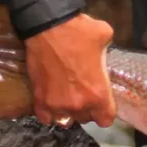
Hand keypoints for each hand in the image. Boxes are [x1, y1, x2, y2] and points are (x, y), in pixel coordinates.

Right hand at [24, 13, 115, 127]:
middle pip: (86, 119)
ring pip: (66, 120)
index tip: (103, 103)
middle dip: (88, 109)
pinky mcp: (39, 100)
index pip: (106, 119)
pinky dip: (50, 112)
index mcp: (98, 94)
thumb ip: (107, 54)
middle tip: (85, 94)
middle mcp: (78, 105)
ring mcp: (56, 105)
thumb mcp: (106, 38)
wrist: (47, 27)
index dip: (106, 111)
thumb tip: (104, 54)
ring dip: (69, 112)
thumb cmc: (80, 32)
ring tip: (69, 98)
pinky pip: (46, 117)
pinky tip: (53, 100)